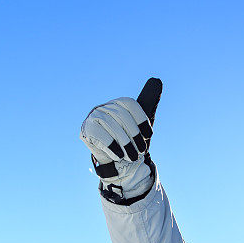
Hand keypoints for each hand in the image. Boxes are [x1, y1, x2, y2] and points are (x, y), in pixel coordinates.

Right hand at [80, 78, 162, 203]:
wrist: (115, 162)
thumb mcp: (141, 124)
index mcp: (118, 103)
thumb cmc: (130, 141)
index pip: (129, 104)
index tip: (149, 135)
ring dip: (125, 144)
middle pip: (121, 115)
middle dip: (134, 135)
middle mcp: (105, 107)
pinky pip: (100, 135)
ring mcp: (94, 116)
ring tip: (132, 156)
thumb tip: (157, 80)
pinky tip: (119, 155)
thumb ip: (148, 103)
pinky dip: (112, 146)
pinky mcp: (86, 129)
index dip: (141, 120)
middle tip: (141, 150)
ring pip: (112, 126)